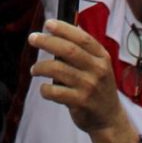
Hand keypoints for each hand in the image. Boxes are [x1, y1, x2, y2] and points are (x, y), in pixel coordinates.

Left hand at [29, 18, 136, 142]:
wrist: (109, 119)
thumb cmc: (98, 87)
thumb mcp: (98, 66)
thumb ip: (82, 51)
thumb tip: (57, 32)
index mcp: (102, 57)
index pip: (82, 37)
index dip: (63, 28)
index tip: (48, 24)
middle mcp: (97, 70)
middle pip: (68, 50)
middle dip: (47, 41)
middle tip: (32, 39)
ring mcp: (89, 87)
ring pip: (58, 69)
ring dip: (41, 67)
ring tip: (35, 69)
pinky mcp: (80, 103)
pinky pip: (55, 91)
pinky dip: (44, 89)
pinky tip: (44, 89)